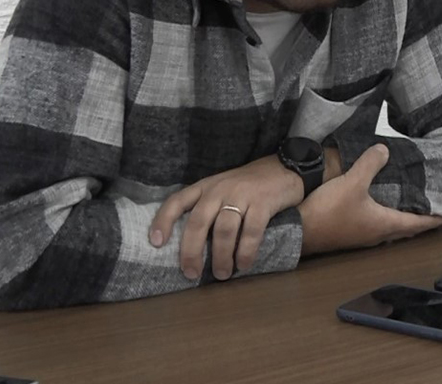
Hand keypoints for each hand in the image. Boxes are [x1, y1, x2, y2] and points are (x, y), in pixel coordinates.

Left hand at [149, 155, 302, 280]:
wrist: (285, 168)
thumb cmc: (250, 185)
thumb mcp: (223, 189)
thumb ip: (209, 208)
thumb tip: (193, 245)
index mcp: (206, 187)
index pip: (177, 202)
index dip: (163, 221)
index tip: (156, 244)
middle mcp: (220, 189)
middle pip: (197, 222)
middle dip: (191, 251)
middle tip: (191, 273)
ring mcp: (242, 195)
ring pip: (223, 231)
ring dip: (221, 257)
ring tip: (222, 274)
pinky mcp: (263, 203)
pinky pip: (251, 232)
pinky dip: (246, 252)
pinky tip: (244, 264)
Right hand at [299, 144, 441, 254]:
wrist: (297, 231)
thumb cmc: (329, 210)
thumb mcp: (352, 182)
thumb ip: (371, 164)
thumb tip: (385, 149)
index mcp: (386, 224)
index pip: (418, 223)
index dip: (434, 219)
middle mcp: (378, 234)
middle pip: (406, 229)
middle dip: (420, 220)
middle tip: (431, 208)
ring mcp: (363, 237)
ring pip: (391, 229)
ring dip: (402, 220)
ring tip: (409, 205)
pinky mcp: (350, 235)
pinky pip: (376, 227)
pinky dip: (386, 218)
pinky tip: (379, 207)